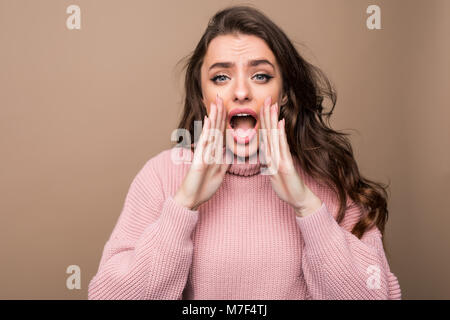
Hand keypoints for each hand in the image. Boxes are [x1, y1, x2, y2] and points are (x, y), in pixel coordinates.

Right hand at [174, 94, 229, 209]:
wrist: (192, 198)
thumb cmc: (204, 187)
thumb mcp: (220, 172)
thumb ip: (225, 162)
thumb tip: (232, 154)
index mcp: (214, 152)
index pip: (220, 132)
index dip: (224, 118)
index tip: (228, 106)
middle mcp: (207, 149)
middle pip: (215, 127)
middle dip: (218, 112)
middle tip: (220, 96)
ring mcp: (202, 153)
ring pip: (210, 131)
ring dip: (213, 116)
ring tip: (216, 102)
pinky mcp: (199, 160)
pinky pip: (204, 144)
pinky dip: (206, 131)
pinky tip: (207, 119)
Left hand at [259, 96, 321, 216]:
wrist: (298, 198)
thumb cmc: (286, 186)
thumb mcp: (273, 171)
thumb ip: (269, 160)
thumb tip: (264, 151)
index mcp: (272, 154)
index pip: (266, 133)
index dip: (263, 119)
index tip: (260, 105)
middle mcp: (277, 153)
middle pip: (271, 130)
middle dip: (268, 114)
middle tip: (267, 97)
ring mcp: (282, 158)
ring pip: (275, 136)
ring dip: (273, 120)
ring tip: (273, 105)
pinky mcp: (286, 165)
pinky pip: (282, 148)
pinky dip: (280, 135)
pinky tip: (280, 124)